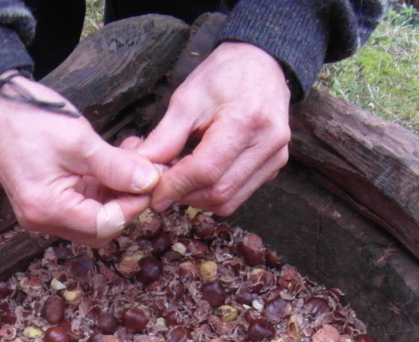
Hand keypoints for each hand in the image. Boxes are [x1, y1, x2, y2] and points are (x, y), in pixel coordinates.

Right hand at [0, 74, 161, 245]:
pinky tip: (116, 162)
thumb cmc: (31, 118)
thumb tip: (150, 182)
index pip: (103, 225)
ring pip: (94, 217)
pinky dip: (103, 187)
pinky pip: (83, 204)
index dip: (133, 206)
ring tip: (133, 160)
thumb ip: (116, 166)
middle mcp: (42, 219)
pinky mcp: (47, 200)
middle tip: (145, 172)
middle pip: (99, 229)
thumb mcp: (79, 141)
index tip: (151, 180)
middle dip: (126, 203)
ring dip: (117, 193)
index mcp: (46, 208)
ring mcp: (43, 212)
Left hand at [133, 42, 291, 214]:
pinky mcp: (274, 167)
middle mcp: (268, 143)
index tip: (154, 193)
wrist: (261, 64)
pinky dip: (213, 193)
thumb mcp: (187, 99)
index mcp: (247, 119)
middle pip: (218, 191)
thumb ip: (164, 138)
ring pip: (229, 201)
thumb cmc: (224, 75)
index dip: (176, 186)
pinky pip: (238, 195)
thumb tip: (143, 172)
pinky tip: (199, 177)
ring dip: (197, 198)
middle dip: (184, 195)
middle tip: (162, 185)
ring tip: (179, 179)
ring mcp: (275, 157)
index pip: (206, 170)